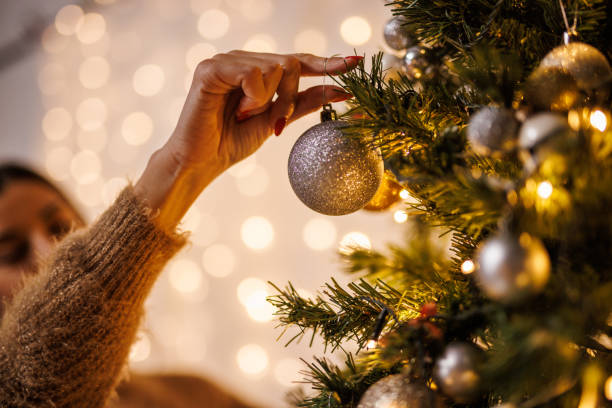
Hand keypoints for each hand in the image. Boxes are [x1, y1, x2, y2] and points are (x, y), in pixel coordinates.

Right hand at [135, 51, 360, 228]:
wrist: (203, 161)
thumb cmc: (233, 141)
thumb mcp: (277, 120)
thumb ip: (305, 102)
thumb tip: (341, 91)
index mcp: (257, 71)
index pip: (298, 60)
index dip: (327, 62)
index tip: (356, 64)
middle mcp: (242, 59)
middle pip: (291, 62)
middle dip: (291, 96)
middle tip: (275, 120)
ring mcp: (226, 60)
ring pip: (275, 66)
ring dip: (271, 100)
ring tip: (248, 116)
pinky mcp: (212, 68)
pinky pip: (253, 73)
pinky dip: (254, 98)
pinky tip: (238, 110)